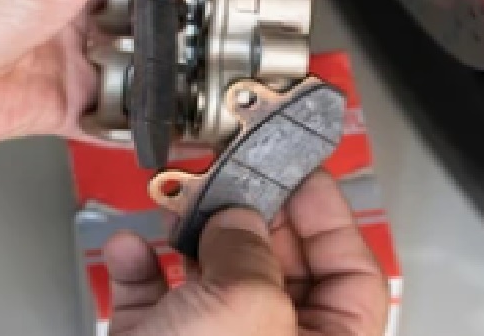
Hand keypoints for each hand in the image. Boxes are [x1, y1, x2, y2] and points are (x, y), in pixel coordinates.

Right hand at [104, 170, 388, 335]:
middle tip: (233, 174)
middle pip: (279, 268)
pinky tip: (131, 250)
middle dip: (251, 216)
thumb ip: (252, 251)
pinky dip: (142, 269)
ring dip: (190, 236)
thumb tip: (241, 219)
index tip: (300, 170)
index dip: (329, 217)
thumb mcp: (243, 312)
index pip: (352, 276)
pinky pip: (158, 300)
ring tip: (178, 207)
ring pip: (214, 278)